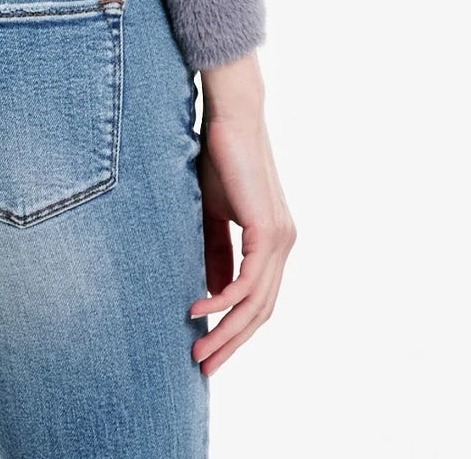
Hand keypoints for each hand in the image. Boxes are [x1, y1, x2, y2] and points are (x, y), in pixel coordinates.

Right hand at [189, 54, 295, 374]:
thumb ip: (215, 252)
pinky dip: (223, 300)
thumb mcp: (211, 214)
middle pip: (261, 312)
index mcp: (273, 242)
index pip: (258, 300)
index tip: (208, 349)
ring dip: (227, 331)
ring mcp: (280, 239)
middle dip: (231, 342)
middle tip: (203, 366)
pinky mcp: (267, 230)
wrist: (229, 116)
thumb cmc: (217, 157)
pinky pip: (247, 281)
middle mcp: (283, 245)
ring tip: (198, 350)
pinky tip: (199, 310)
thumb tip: (211, 293)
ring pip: (257, 304)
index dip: (234, 328)